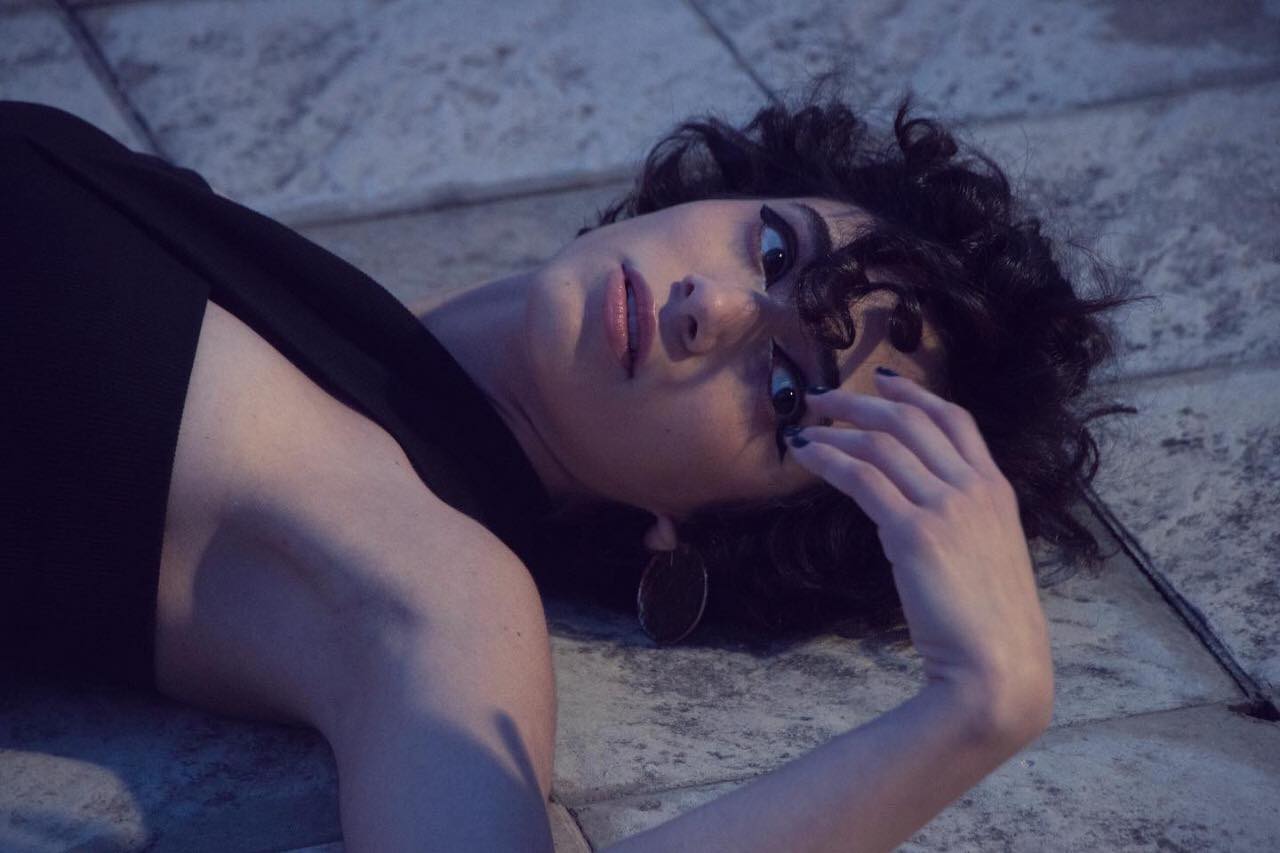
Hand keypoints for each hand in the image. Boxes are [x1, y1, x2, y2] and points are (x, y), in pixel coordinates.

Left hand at [788, 370, 1052, 730]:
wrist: (999, 669)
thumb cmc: (990, 628)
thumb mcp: (988, 558)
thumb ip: (965, 525)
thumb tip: (924, 514)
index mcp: (997, 490)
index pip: (955, 420)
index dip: (915, 395)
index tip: (882, 380)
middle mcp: (974, 488)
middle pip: (911, 422)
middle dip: (861, 402)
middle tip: (822, 397)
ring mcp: (947, 507)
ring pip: (884, 444)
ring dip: (838, 427)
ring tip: (805, 426)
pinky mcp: (915, 533)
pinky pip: (864, 478)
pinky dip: (830, 460)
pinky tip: (806, 455)